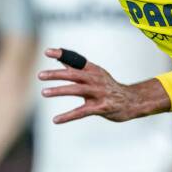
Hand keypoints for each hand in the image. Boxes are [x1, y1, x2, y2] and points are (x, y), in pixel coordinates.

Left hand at [38, 48, 170, 122]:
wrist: (131, 101)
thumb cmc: (108, 87)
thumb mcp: (95, 74)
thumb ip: (77, 67)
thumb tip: (60, 57)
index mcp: (93, 70)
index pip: (76, 60)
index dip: (62, 54)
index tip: (47, 52)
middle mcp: (96, 79)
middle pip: (73, 74)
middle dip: (56, 74)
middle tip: (40, 75)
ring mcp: (98, 93)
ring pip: (76, 90)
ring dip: (59, 91)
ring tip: (44, 92)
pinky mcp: (101, 107)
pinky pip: (81, 112)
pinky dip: (68, 116)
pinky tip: (56, 120)